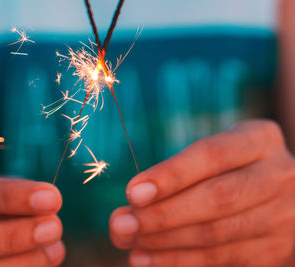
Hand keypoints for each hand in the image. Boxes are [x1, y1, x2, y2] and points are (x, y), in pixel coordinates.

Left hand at [110, 120, 294, 266]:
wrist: (272, 192)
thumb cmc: (228, 167)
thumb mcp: (213, 154)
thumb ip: (178, 171)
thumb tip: (132, 198)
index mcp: (259, 140)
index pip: (212, 155)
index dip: (170, 175)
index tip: (132, 192)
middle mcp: (278, 176)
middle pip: (216, 198)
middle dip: (161, 215)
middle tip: (119, 224)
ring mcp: (282, 216)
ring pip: (216, 234)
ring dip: (163, 242)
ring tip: (126, 241)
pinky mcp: (275, 249)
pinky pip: (221, 259)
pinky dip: (179, 261)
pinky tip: (146, 258)